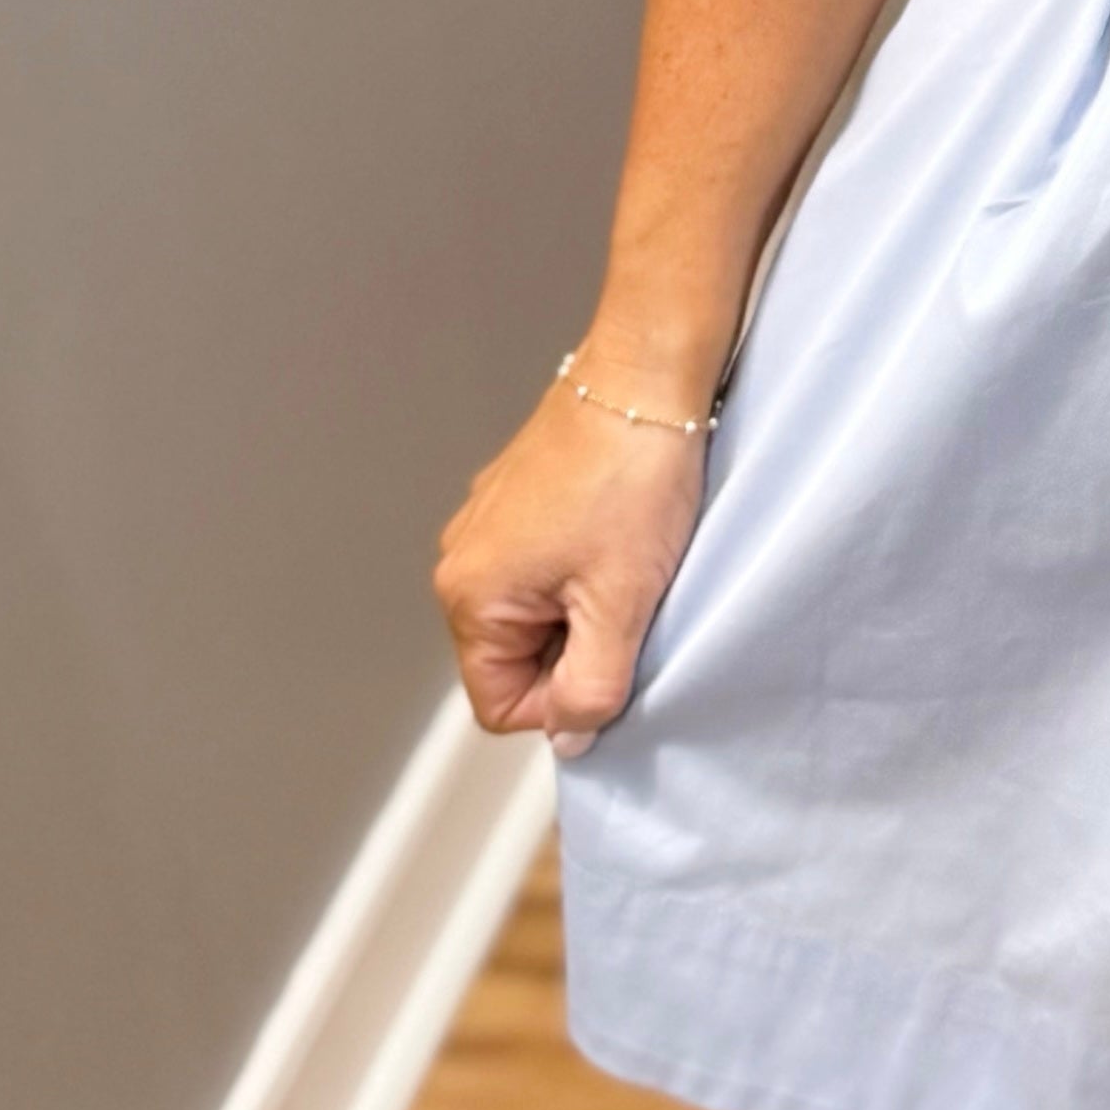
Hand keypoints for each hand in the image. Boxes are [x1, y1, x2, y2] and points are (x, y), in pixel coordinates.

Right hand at [432, 364, 710, 758]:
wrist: (647, 372)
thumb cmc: (633, 478)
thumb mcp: (621, 605)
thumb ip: (591, 689)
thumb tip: (569, 737)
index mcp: (470, 594)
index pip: (500, 706)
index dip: (562, 704)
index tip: (614, 659)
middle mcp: (462, 558)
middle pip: (515, 658)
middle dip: (575, 648)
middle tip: (629, 601)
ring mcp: (488, 520)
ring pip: (536, 609)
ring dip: (584, 604)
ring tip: (629, 560)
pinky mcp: (519, 492)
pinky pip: (546, 562)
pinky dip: (585, 562)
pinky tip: (623, 529)